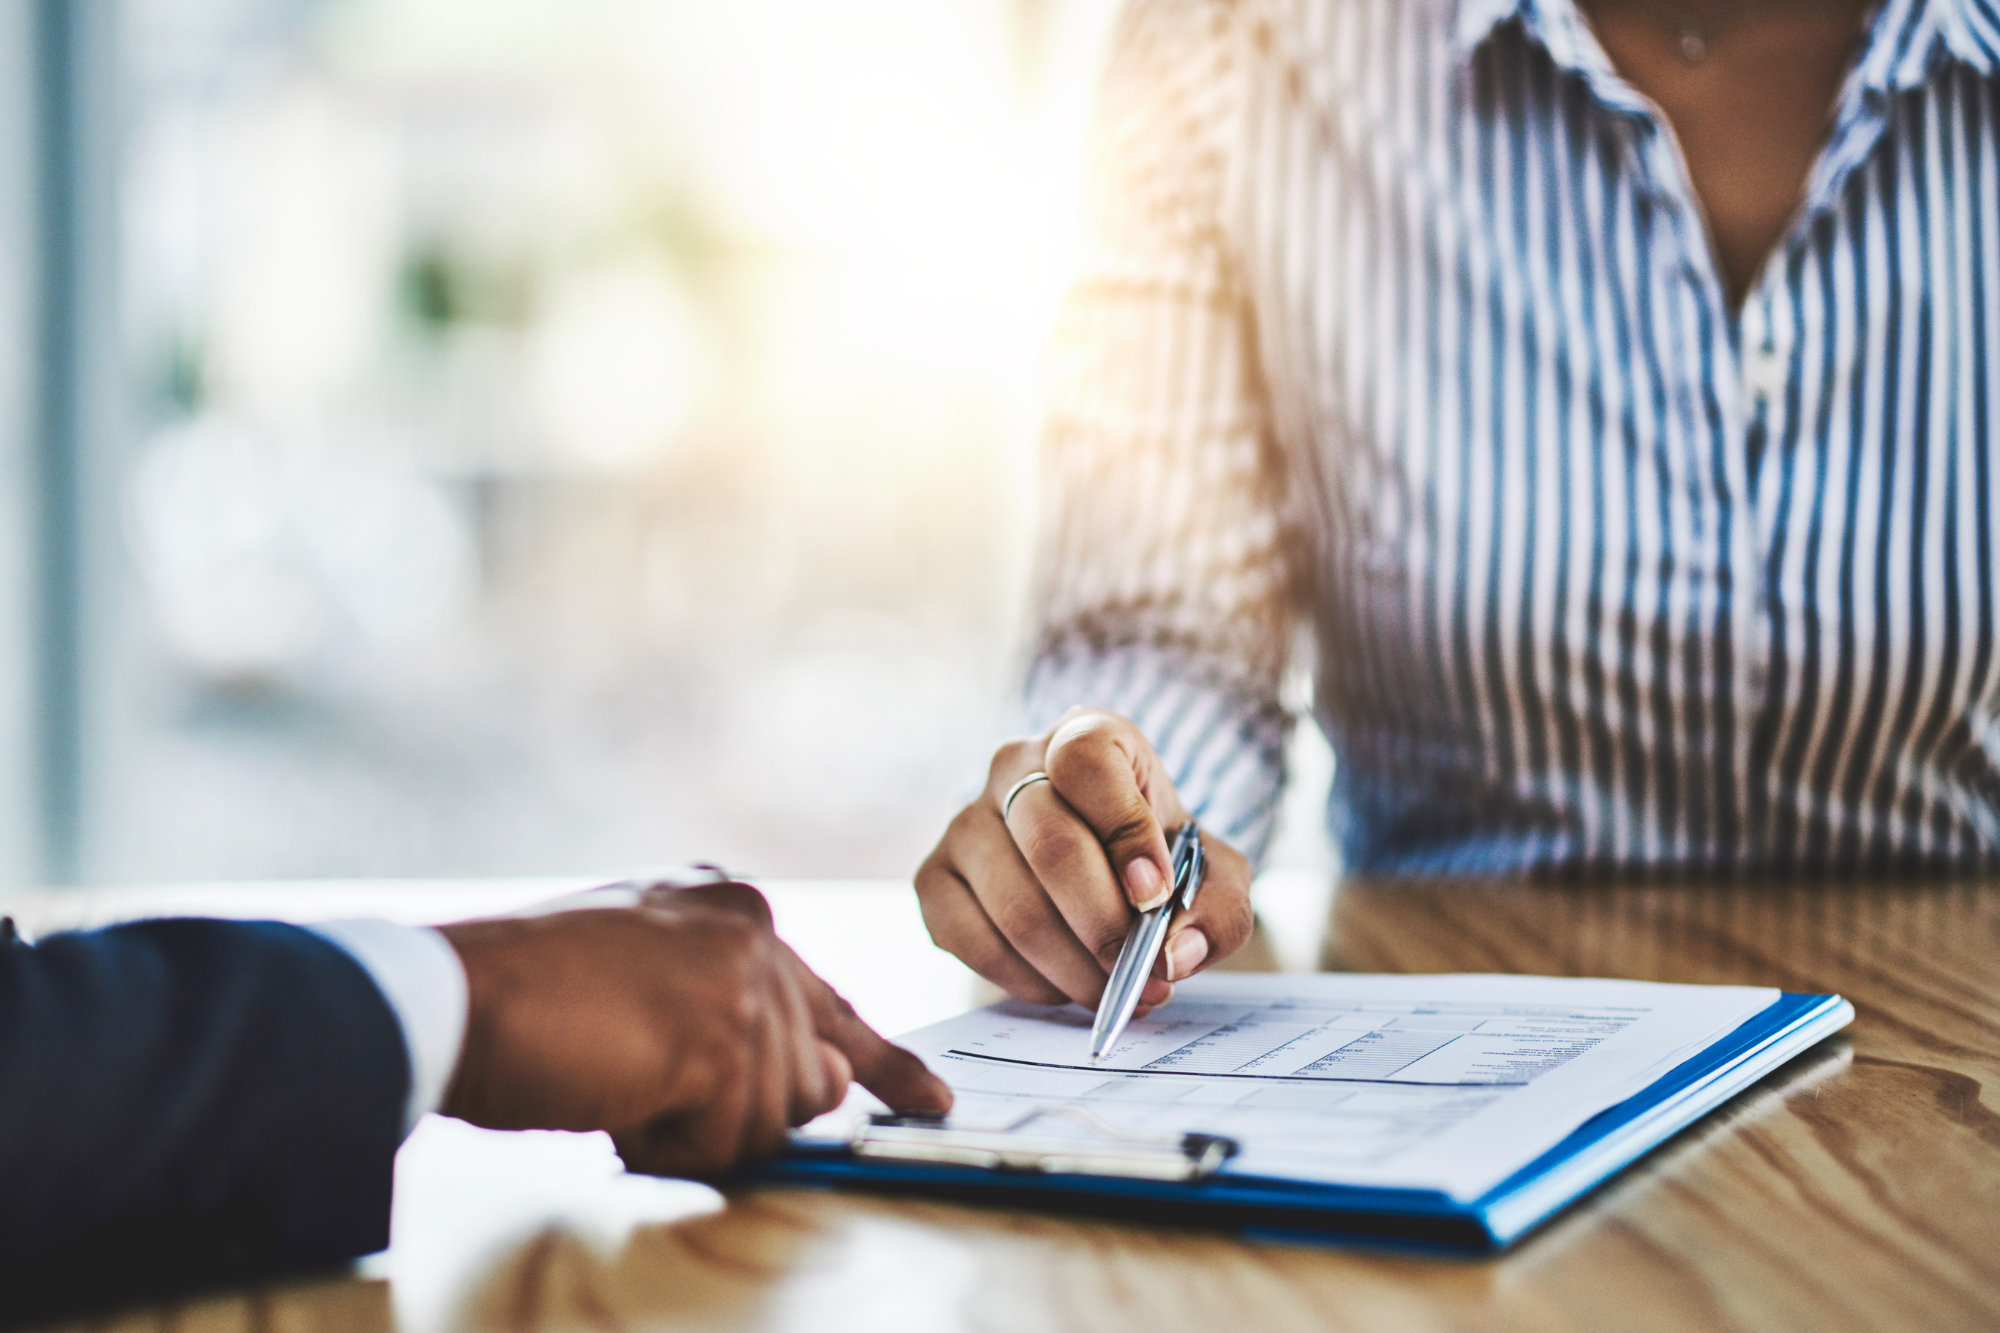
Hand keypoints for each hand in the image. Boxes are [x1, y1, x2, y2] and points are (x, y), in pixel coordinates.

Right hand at [438, 881, 952, 1178]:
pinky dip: (665, 1146)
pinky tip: (616, 1096)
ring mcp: (744, 977)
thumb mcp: (647, 988)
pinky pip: (729, 1144)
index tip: (929, 1099)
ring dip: (691, 1129)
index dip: (880, 1061)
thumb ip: (737, 1026)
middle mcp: (751, 929)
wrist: (451, 995)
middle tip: (642, 1084)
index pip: (829, 999)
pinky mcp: (724, 1034)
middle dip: (732, 1112)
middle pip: (807, 1080)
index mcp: (731, 909)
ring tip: (617, 1078)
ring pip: (775, 1117)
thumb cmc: (524, 1003)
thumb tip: (825, 1085)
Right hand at [915, 706, 1253, 1010]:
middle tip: (1145, 975)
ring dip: (1074, 969)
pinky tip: (1064, 984)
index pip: (1087, 763)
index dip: (1124, 832)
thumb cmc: (1159, 863)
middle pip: (1050, 845)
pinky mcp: (934, 877)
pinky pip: (970, 939)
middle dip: (1106, 927)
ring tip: (1117, 991)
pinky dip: (1026, 980)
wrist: (1105, 874)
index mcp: (1087, 736)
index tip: (1156, 896)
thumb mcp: (1214, 874)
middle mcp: (1013, 763)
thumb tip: (1175, 953)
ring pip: (1014, 906)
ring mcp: (964, 820)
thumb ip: (1219, 909)